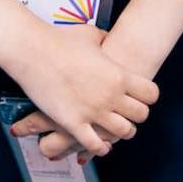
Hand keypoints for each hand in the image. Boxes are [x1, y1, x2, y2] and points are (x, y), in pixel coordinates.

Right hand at [6, 23, 157, 157]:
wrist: (31, 48)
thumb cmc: (58, 38)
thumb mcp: (88, 34)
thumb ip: (104, 39)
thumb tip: (108, 39)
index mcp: (118, 74)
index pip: (151, 95)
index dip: (146, 96)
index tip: (138, 96)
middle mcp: (111, 95)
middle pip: (141, 116)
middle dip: (134, 114)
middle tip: (125, 111)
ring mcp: (93, 111)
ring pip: (123, 133)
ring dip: (120, 131)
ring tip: (112, 127)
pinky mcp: (74, 123)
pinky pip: (96, 145)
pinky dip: (100, 146)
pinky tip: (98, 142)